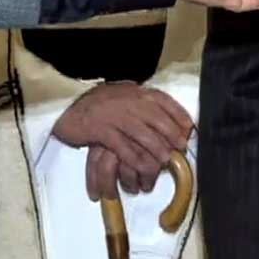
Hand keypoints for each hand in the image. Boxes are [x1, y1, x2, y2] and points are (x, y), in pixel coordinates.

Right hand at [52, 82, 192, 199]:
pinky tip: (143, 167)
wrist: (69, 106)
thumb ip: (142, 100)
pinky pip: (122, 147)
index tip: (189, 128)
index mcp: (136, 92)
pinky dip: (135, 158)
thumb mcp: (124, 95)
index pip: (164, 101)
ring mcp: (115, 115)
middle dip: (172, 134)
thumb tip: (165, 112)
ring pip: (142, 134)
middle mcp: (129, 101)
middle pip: (157, 118)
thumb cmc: (99, 103)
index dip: (179, 115)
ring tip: (166, 160)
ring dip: (157, 149)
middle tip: (181, 148)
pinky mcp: (101, 130)